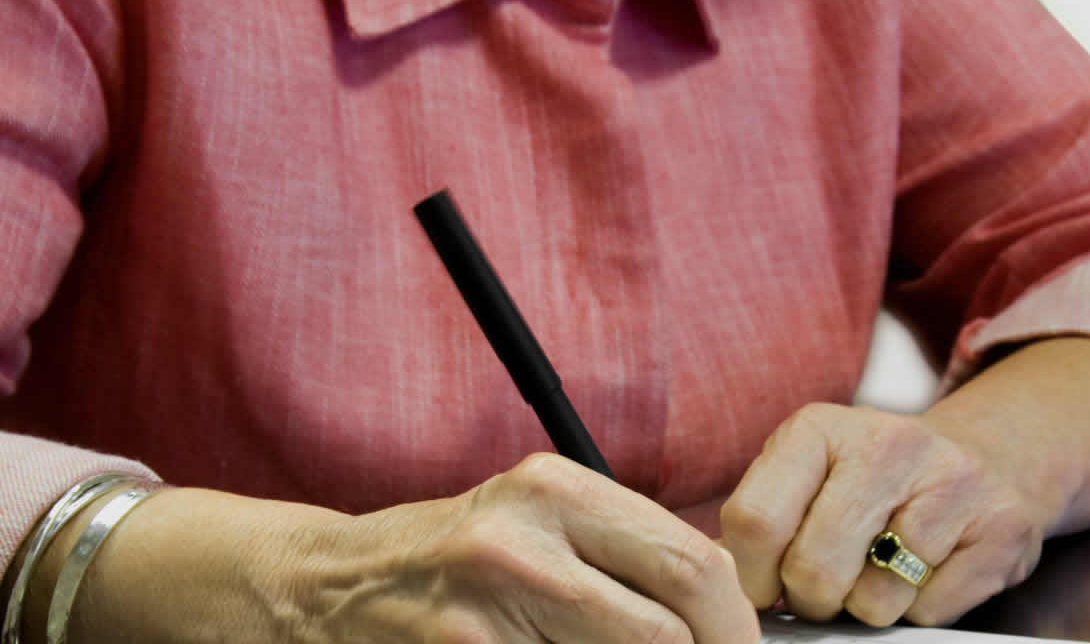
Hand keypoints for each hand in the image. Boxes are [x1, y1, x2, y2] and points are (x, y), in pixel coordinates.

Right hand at [57, 454, 758, 642]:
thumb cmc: (450, 555)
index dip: (735, 626)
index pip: (690, 560)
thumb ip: (620, 552)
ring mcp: (486, 609)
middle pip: (672, 623)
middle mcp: (521, 537)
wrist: (329, 584)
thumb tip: (716, 608)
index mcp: (554, 488)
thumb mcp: (536, 523)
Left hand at [719, 403, 1043, 626]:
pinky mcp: (1001, 528)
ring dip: (866, 604)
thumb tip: (721, 573)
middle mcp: (885, 444)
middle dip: (811, 599)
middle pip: (813, 569)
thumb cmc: (869, 477)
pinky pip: (929, 611)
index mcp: (817, 428)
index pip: (755, 521)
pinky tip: (924, 568)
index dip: (752, 574)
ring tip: (877, 568)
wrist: (984, 457)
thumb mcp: (805, 471)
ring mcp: (950, 483)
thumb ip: (760, 515)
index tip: (764, 585)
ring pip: (873, 600)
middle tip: (823, 587)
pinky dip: (916, 607)